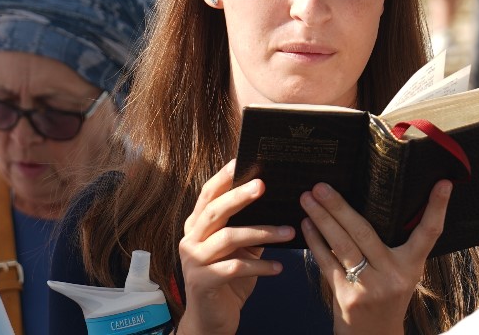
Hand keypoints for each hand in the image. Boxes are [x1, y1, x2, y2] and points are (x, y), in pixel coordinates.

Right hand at [177, 160, 294, 334]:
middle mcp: (190, 240)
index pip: (207, 195)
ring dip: (262, 233)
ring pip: (228, 238)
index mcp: (196, 227)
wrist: (211, 321)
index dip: (223, 177)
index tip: (241, 161)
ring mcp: (194, 261)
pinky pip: (235, 268)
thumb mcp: (239, 252)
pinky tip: (278, 267)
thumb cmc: (228, 282)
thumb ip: (249, 229)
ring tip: (288, 231)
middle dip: (239, 196)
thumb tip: (275, 205)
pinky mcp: (203, 282)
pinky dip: (260, 266)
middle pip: (215, 211)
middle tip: (264, 185)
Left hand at [299, 180, 453, 334]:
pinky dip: (315, 241)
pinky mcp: (347, 296)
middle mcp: (393, 275)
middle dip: (340, 206)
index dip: (437, 208)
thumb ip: (392, 248)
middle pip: (365, 232)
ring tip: (307, 198)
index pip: (429, 233)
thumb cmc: (386, 299)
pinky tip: (306, 224)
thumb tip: (370, 205)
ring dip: (322, 219)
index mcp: (412, 267)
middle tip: (321, 186)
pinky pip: (327, 262)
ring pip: (342, 245)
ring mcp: (369, 287)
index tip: (443, 183)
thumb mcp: (401, 275)